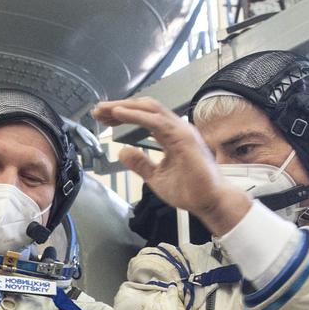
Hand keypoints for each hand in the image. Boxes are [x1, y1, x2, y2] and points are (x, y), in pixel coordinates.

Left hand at [93, 97, 251, 235]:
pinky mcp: (182, 137)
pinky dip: (135, 116)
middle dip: (119, 107)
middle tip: (98, 111)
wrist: (210, 202)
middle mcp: (177, 128)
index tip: (104, 118)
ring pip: (149, 109)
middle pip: (144, 108)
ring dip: (124, 108)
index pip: (144, 117)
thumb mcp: (155, 177)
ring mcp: (181, 130)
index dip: (123, 115)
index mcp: (171, 135)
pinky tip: (118, 114)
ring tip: (103, 110)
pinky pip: (155, 121)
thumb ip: (140, 163)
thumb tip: (122, 152)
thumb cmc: (190, 191)